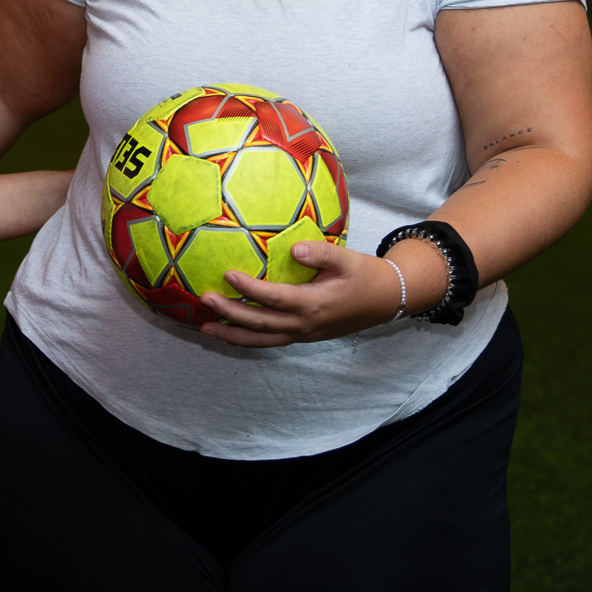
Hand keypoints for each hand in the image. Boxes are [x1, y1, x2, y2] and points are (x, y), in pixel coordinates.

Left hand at [200, 241, 404, 346]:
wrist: (386, 301)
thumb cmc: (365, 275)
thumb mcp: (348, 259)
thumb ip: (321, 254)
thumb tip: (294, 249)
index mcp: (314, 304)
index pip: (274, 298)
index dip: (250, 289)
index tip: (228, 274)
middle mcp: (305, 324)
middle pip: (261, 323)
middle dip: (231, 313)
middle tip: (205, 299)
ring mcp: (303, 334)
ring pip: (262, 340)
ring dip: (233, 335)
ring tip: (206, 329)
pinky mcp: (303, 336)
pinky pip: (270, 341)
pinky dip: (248, 339)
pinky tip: (230, 333)